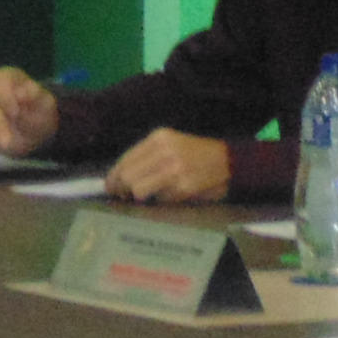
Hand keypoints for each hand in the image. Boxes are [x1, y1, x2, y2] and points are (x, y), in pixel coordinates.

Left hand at [107, 129, 233, 202]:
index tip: (109, 187)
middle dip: (123, 189)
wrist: (228, 161)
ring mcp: (175, 169)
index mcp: (159, 137)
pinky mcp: (184, 186)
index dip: (114, 175)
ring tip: (145, 197)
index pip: (127, 158)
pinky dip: (161, 200)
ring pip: (140, 189)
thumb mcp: (170, 145)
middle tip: (122, 197)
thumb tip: (120, 177)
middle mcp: (165, 151)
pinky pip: (160, 199)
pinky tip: (170, 195)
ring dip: (140, 197)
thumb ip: (147, 157)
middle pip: (129, 176)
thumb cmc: (195, 154)